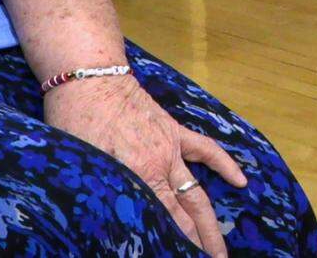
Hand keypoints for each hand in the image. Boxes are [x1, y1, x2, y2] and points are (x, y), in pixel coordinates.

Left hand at [44, 74, 246, 256]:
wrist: (90, 76)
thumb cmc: (75, 119)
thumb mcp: (82, 164)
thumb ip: (101, 190)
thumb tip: (106, 219)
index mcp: (138, 178)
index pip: (165, 223)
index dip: (176, 245)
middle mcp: (160, 167)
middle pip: (186, 215)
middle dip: (199, 244)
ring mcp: (170, 147)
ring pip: (197, 193)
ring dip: (210, 223)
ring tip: (221, 250)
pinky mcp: (172, 129)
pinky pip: (204, 148)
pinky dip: (224, 164)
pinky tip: (241, 181)